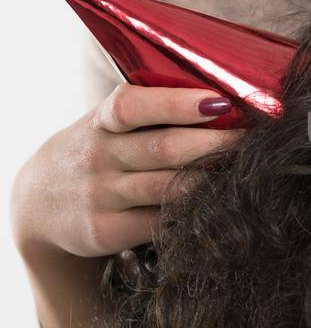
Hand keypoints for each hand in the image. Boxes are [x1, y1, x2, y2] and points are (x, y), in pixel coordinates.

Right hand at [11, 83, 242, 327]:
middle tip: (255, 139)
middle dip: (214, 143)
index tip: (219, 101)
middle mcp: (99, 156)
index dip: (176, 103)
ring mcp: (101, 195)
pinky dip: (192, 213)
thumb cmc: (98, 151)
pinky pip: (159, 222)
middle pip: (163, 149)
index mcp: (102, 121)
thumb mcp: (108, 124)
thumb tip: (225, 97)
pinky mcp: (105, 230)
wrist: (39, 203)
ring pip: (167, 188)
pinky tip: (219, 204)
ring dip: (211, 179)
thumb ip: (152, 111)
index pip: (133, 106)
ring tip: (247, 169)